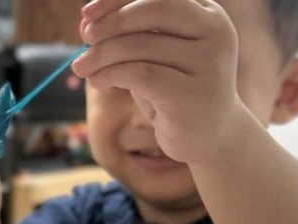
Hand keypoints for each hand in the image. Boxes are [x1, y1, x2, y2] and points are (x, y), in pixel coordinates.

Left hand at [72, 0, 243, 165]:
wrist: (211, 136)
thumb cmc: (176, 91)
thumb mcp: (154, 56)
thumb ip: (130, 36)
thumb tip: (86, 22)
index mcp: (207, 13)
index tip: (86, 12)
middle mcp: (215, 32)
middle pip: (154, 8)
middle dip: (111, 21)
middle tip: (85, 36)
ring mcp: (208, 62)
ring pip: (140, 44)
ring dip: (102, 54)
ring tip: (82, 67)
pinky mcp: (193, 93)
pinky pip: (139, 73)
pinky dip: (109, 74)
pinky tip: (97, 81)